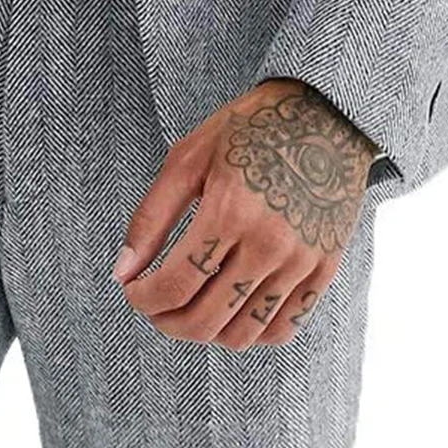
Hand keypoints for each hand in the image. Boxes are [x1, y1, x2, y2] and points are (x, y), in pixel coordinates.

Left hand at [112, 77, 375, 347]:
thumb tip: (123, 272)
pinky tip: (230, 311)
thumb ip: (151, 217)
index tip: (133, 291)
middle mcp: (269, 243)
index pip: (175, 284)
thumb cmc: (248, 128)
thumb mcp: (189, 158)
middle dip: (166, 321)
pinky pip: (283, 328)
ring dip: (205, 332)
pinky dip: (250, 333)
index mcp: (230, 209)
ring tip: (189, 309)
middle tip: (154, 306)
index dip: (144, 298)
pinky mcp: (324, 269)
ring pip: (243, 334)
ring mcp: (301, 261)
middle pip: (206, 319)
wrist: (322, 113)